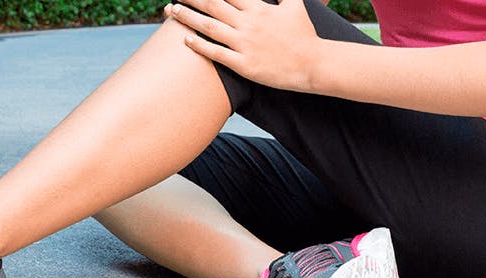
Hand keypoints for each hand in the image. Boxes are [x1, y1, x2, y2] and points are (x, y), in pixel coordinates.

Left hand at [170, 0, 321, 91]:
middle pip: (213, 5)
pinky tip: (185, 40)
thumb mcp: (294, 5)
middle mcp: (249, 23)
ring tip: (172, 10)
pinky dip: (199, 45)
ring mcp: (245, 44)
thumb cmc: (304, 34)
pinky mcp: (244, 64)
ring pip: (209, 27)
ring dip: (188, 17)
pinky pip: (216, 53)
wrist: (313, 63)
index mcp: (259, 8)